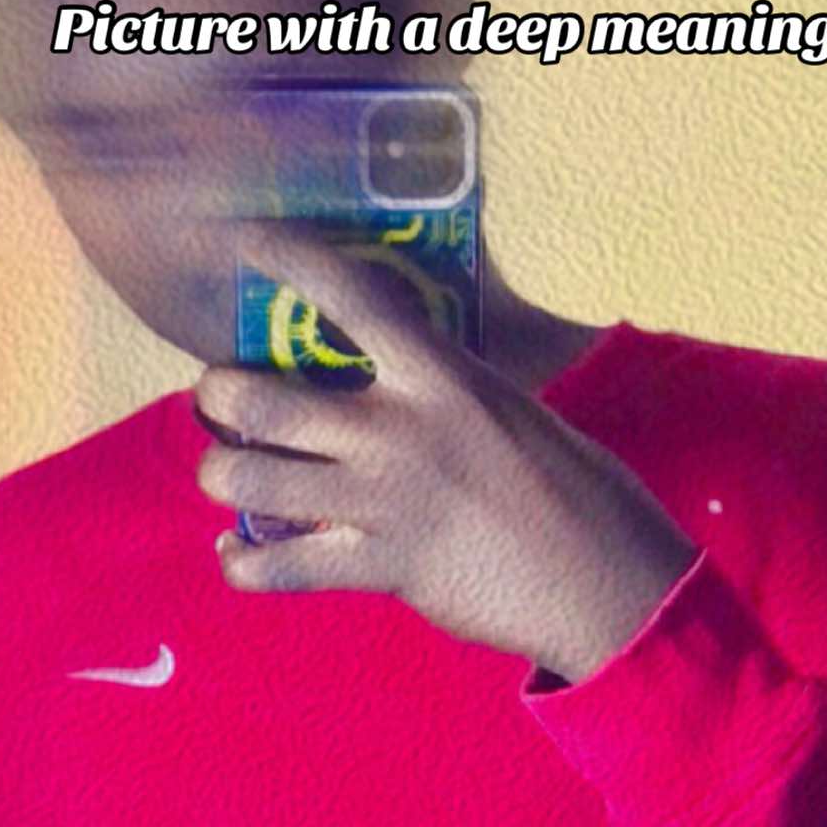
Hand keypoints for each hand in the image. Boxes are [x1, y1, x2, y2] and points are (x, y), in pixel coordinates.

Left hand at [196, 225, 698, 682]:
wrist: (609, 585)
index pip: (350, 296)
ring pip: (249, 478)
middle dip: (217, 394)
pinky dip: (243, 563)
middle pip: (261, 397)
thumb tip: (399, 381)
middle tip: (220, 399)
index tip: (248, 241)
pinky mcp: (382, 568)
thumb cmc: (579, 493)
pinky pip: (278, 567)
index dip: (290, 259)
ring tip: (227, 472)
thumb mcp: (515, 413)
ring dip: (220, 473)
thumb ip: (447, 393)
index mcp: (442, 377)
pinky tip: (239, 554)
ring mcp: (385, 501)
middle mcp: (401, 431)